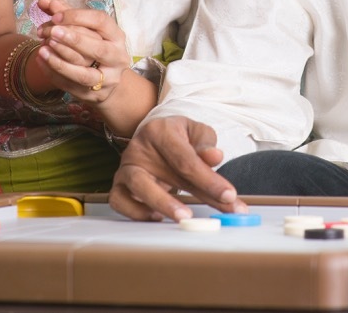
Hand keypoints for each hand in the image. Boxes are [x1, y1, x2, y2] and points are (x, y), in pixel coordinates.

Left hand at [34, 0, 129, 103]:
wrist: (107, 80)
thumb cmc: (93, 47)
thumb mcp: (84, 28)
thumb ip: (65, 13)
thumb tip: (43, 1)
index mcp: (117, 36)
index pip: (101, 22)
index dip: (78, 17)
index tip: (55, 16)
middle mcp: (117, 58)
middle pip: (98, 49)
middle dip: (73, 40)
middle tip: (51, 32)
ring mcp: (108, 79)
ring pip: (84, 74)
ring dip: (60, 62)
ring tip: (42, 49)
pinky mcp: (94, 95)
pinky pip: (71, 86)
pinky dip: (53, 74)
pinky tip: (41, 61)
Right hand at [108, 116, 244, 220]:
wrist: (153, 137)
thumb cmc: (178, 137)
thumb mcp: (196, 133)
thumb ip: (206, 145)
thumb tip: (215, 157)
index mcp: (160, 131)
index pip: (186, 159)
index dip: (209, 179)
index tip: (229, 195)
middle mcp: (139, 148)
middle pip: (168, 173)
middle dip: (199, 194)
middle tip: (223, 208)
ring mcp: (126, 167)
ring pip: (138, 187)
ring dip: (163, 204)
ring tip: (186, 216)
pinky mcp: (118, 184)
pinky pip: (120, 201)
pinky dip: (137, 213)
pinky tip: (158, 217)